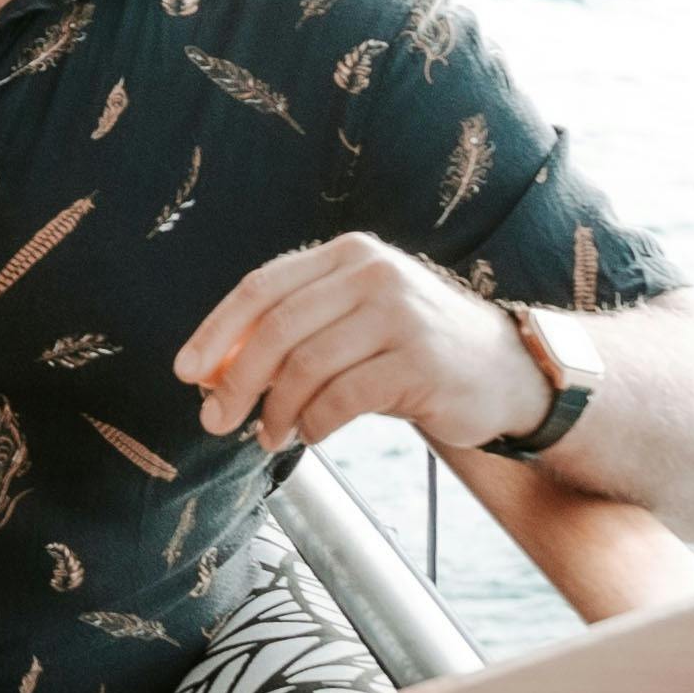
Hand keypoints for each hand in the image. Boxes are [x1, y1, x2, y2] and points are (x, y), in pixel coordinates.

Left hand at [178, 237, 545, 456]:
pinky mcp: (420, 362)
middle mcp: (374, 274)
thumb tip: (212, 374)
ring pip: (305, 367)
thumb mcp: (354, 321)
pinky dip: (315, 423)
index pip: (261, 288)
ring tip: (268, 437)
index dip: (216, 333)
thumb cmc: (412, 350)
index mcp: (348, 255)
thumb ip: (295, 331)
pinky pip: (343, 399)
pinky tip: (310, 435)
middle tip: (216, 421)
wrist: (506, 372)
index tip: (186, 373)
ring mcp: (401, 315)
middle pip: (276, 330)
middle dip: (235, 382)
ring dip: (275, 411)